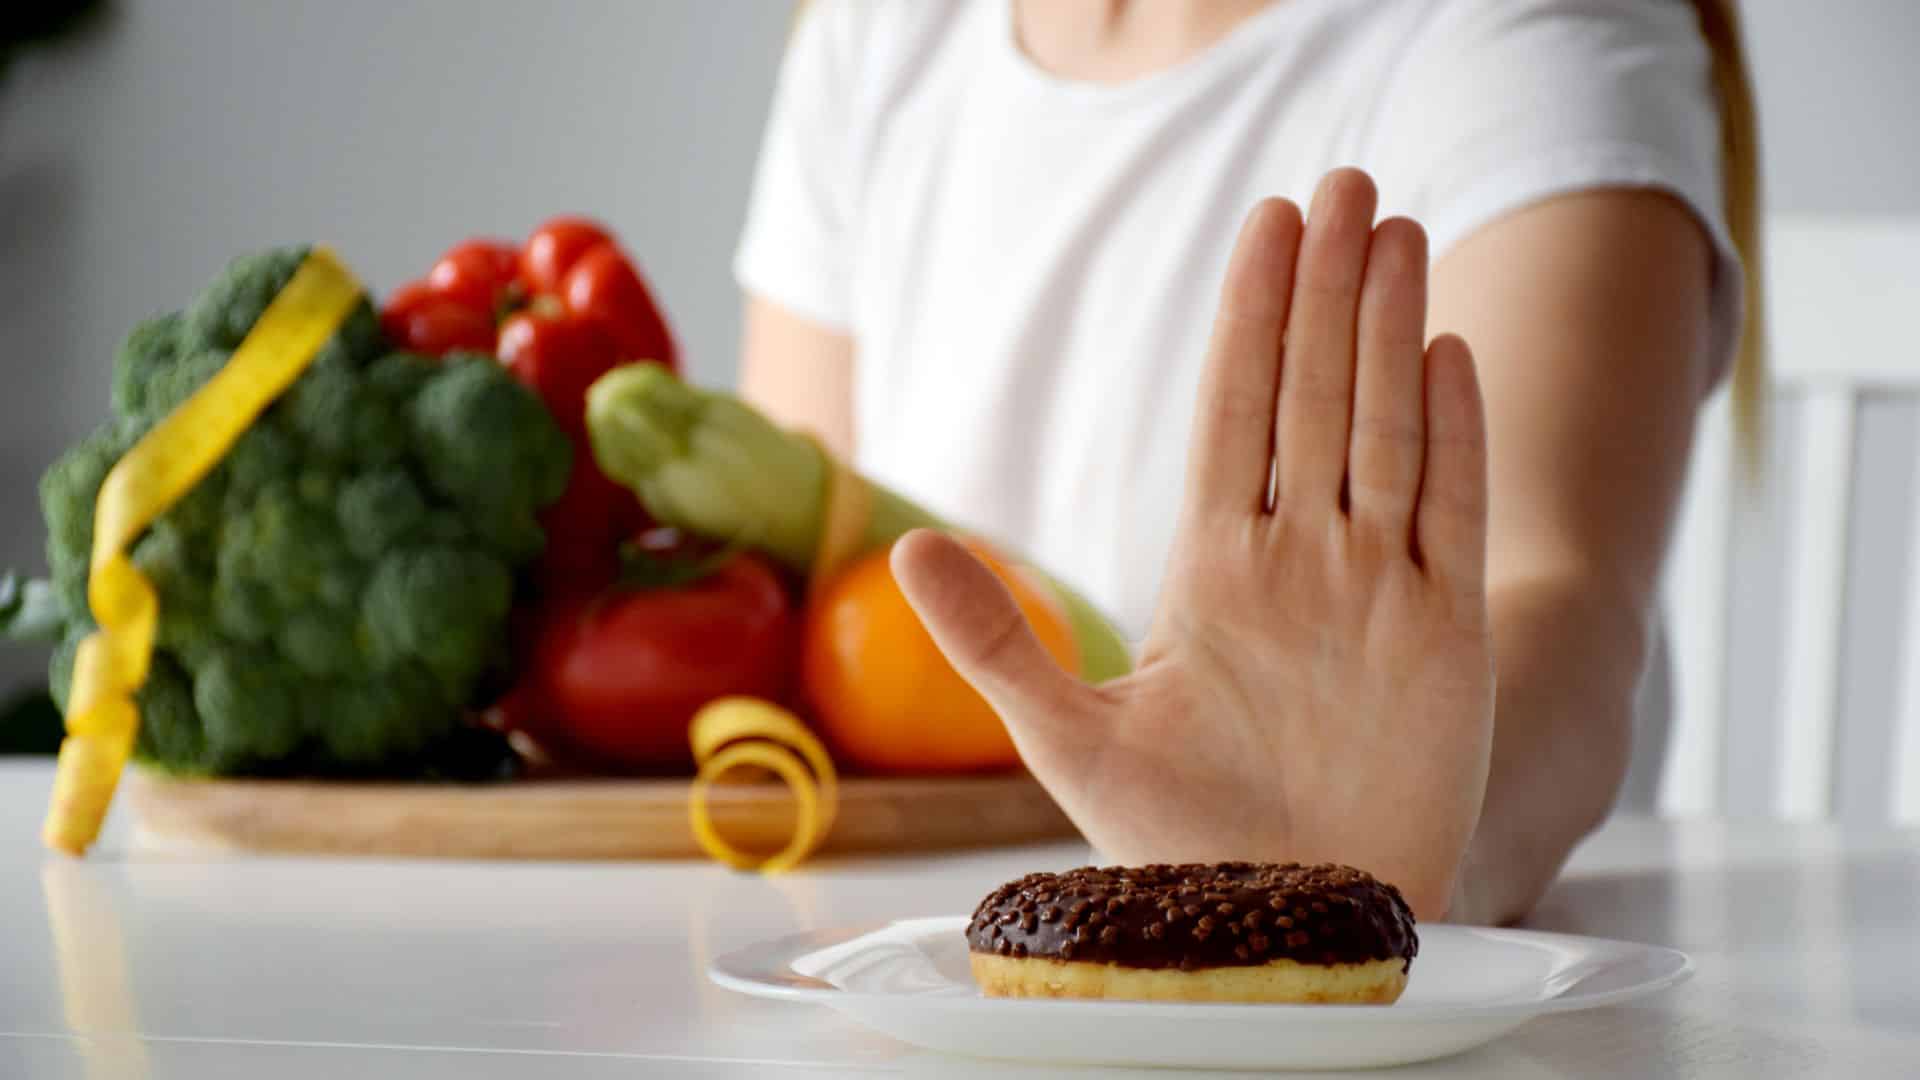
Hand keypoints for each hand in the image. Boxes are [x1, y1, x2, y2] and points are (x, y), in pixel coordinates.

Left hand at [892, 169, 1493, 918]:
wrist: (1288, 924)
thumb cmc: (1182, 842)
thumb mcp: (1071, 737)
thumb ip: (995, 639)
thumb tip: (906, 546)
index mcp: (1213, 571)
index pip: (1234, 414)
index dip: (1249, 319)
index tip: (1266, 227)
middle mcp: (1298, 562)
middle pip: (1312, 397)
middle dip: (1325, 290)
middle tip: (1340, 183)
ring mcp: (1375, 590)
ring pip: (1383, 431)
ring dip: (1389, 332)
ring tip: (1390, 230)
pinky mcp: (1444, 637)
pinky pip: (1452, 516)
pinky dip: (1454, 437)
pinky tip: (1447, 354)